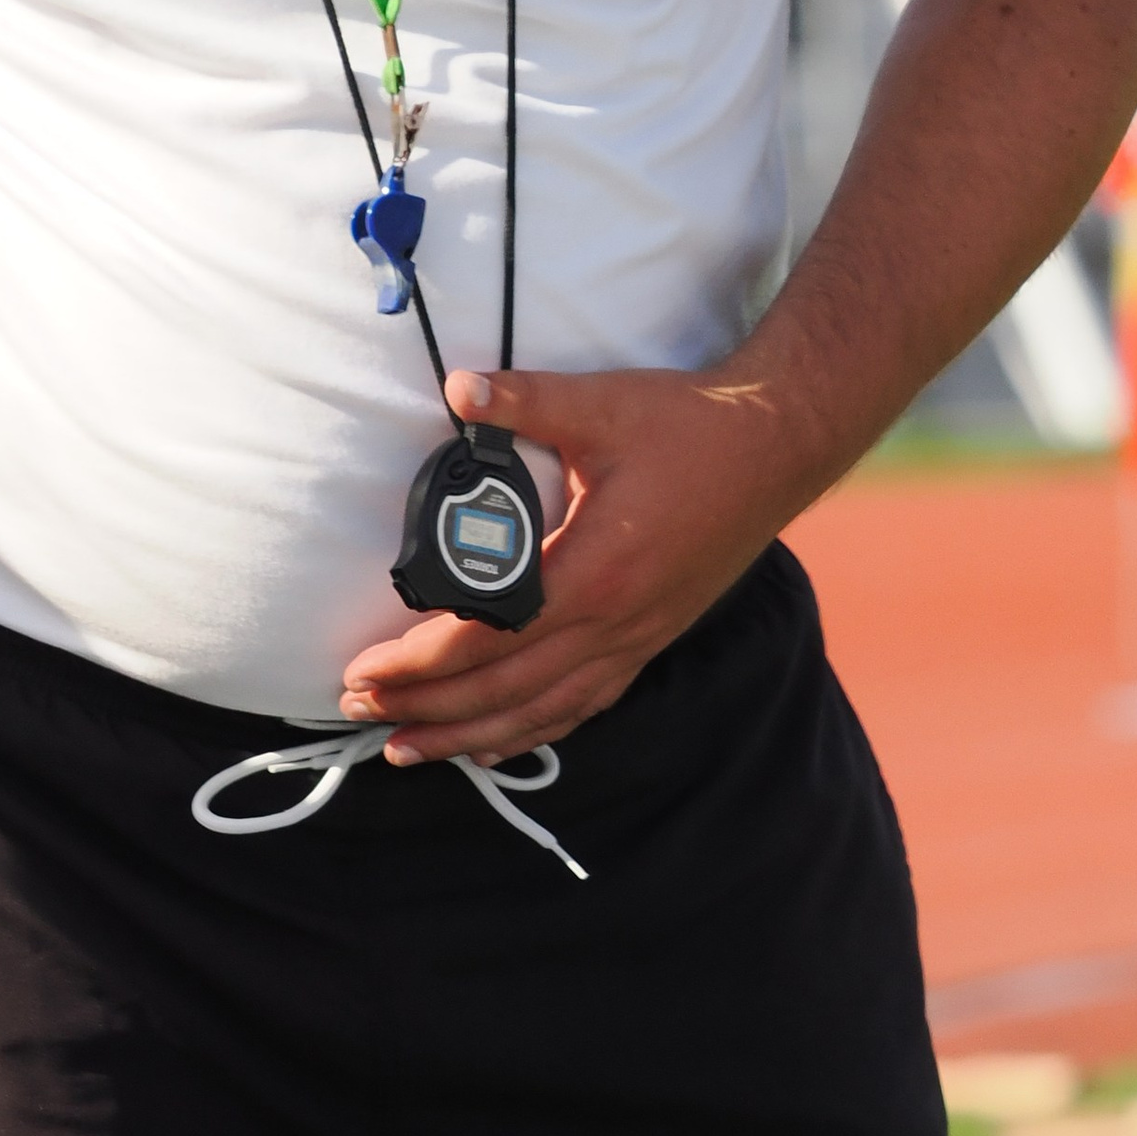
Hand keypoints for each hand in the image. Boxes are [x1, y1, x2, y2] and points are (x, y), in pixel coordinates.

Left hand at [338, 361, 789, 763]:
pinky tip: (498, 738)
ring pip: (540, 712)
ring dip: (469, 735)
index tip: (362, 671)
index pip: (484, 639)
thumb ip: (525, 399)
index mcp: (594, 572)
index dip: (417, 663)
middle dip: (425, 708)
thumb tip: (456, 387)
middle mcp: (613, 623)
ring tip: (407, 748)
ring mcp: (635, 640)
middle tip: (358, 711)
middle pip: (502, 691)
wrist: (778, 447)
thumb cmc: (690, 427)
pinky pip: (581, 705)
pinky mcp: (650, 639)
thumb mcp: (603, 405)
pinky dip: (530, 729)